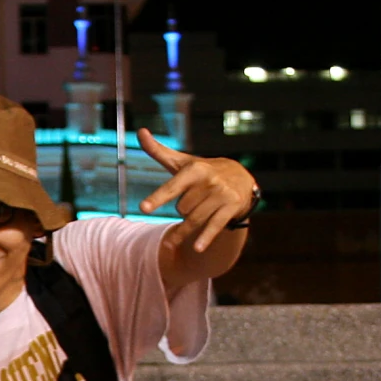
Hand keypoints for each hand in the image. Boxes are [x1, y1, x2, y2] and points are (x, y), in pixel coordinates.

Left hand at [137, 128, 256, 252]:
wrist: (240, 177)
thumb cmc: (201, 172)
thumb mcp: (181, 161)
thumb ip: (159, 150)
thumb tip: (141, 131)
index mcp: (194, 169)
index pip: (171, 187)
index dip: (157, 198)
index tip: (143, 209)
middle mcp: (209, 181)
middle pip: (181, 209)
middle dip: (181, 210)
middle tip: (192, 201)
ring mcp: (221, 195)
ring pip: (193, 220)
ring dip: (185, 228)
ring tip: (178, 236)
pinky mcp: (231, 208)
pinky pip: (214, 226)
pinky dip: (205, 238)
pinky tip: (197, 249)